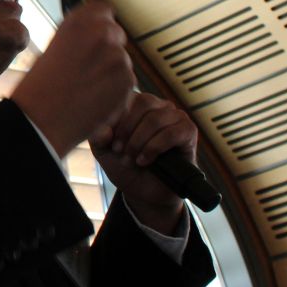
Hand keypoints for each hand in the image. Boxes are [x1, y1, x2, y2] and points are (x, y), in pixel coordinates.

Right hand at [9, 0, 134, 153]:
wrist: (43, 119)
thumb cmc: (40, 88)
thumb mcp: (53, 48)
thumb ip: (78, 38)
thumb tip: (92, 38)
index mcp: (80, 21)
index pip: (103, 9)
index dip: (99, 23)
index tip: (95, 35)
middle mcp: (102, 33)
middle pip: (116, 34)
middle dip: (106, 49)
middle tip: (88, 68)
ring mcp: (118, 57)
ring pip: (121, 60)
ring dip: (111, 72)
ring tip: (87, 88)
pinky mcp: (128, 81)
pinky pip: (127, 82)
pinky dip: (116, 91)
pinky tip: (95, 99)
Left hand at [90, 92, 196, 233]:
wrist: (144, 191)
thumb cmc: (124, 164)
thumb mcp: (103, 149)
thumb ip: (98, 136)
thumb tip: (104, 130)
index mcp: (136, 102)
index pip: (126, 95)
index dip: (115, 119)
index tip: (109, 142)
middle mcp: (157, 104)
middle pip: (143, 103)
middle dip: (127, 130)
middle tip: (119, 151)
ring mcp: (175, 116)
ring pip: (156, 119)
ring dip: (139, 142)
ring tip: (131, 159)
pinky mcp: (188, 131)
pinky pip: (172, 133)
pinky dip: (154, 148)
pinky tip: (145, 160)